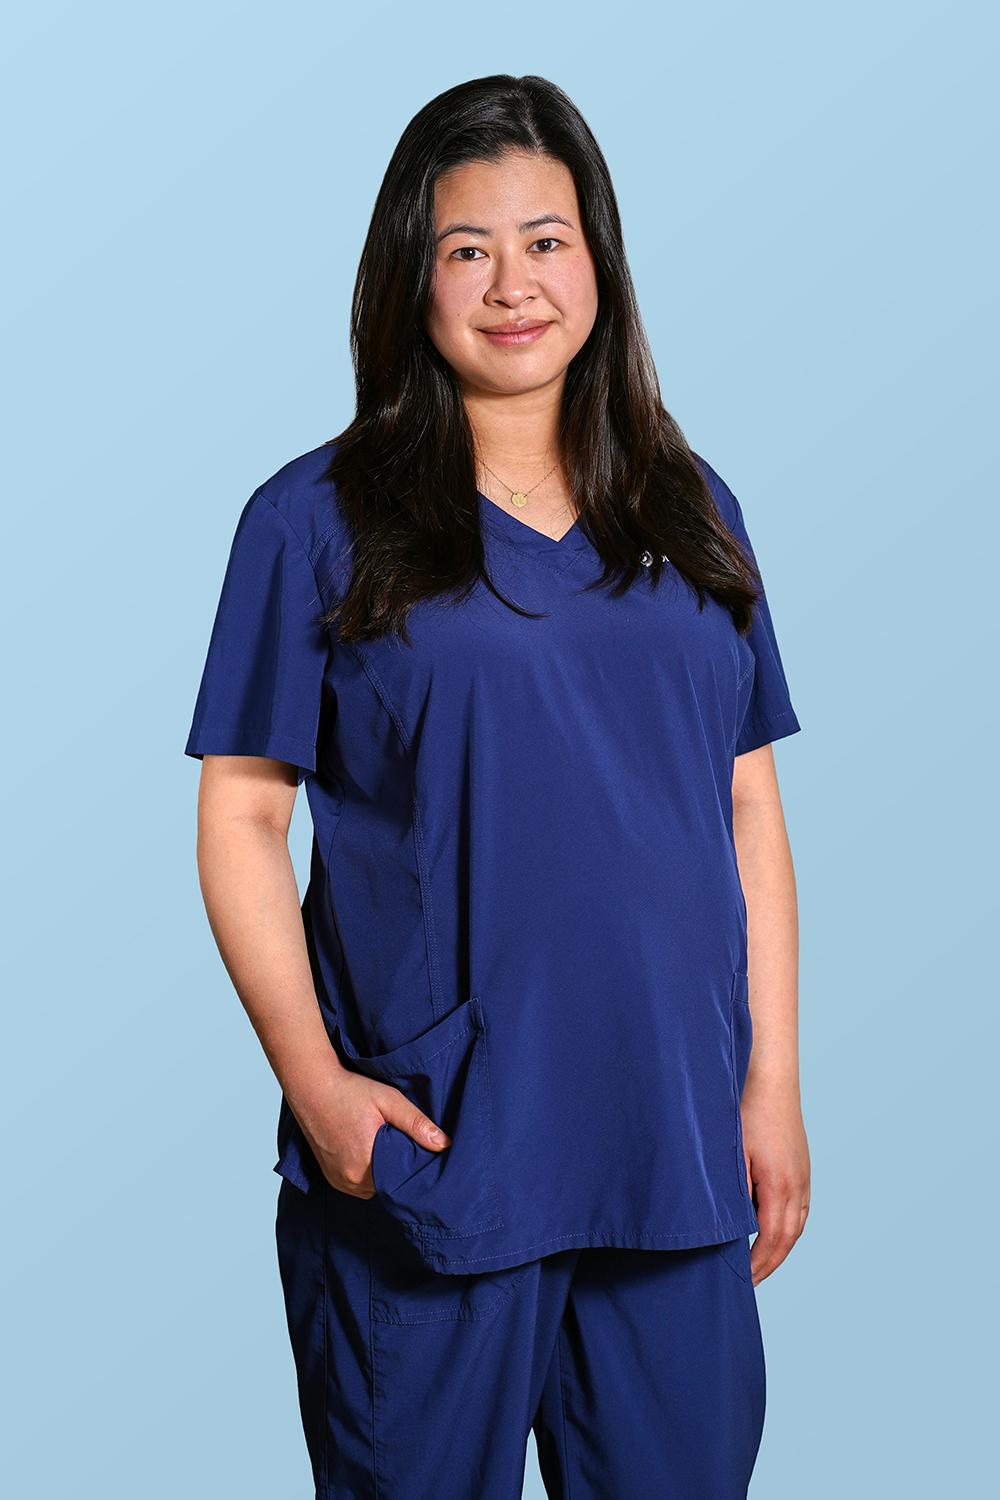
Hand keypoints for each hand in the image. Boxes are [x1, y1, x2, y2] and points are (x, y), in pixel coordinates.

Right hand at [296, 1066, 450, 1199]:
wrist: (312, 1086)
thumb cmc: (350, 1091)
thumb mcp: (389, 1101)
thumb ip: (417, 1124)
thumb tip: (445, 1144)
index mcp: (366, 1166)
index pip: (401, 1183)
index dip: (413, 1171)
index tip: (419, 1155)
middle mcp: (350, 1180)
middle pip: (387, 1186)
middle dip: (398, 1171)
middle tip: (404, 1146)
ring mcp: (338, 1180)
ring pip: (373, 1187)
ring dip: (382, 1173)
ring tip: (387, 1148)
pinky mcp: (330, 1176)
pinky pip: (357, 1185)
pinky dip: (367, 1174)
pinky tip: (371, 1153)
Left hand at [740, 1080, 809, 1285]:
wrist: (770, 1081)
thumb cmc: (745, 1112)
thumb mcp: (733, 1153)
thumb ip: (735, 1191)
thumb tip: (733, 1225)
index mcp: (779, 1185)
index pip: (772, 1238)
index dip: (759, 1263)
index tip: (743, 1279)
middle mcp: (798, 1185)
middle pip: (788, 1238)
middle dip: (770, 1263)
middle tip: (751, 1281)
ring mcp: (804, 1176)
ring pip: (798, 1225)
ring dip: (781, 1248)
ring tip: (762, 1263)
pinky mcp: (803, 1168)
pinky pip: (801, 1209)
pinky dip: (790, 1228)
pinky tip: (777, 1232)